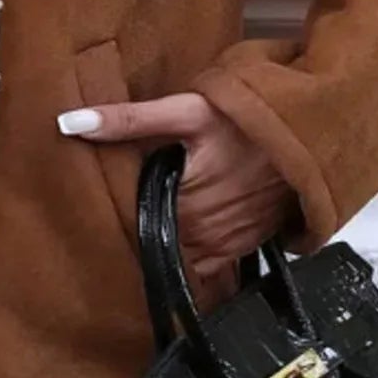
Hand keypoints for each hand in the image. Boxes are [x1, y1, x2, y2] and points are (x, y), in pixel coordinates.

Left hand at [57, 92, 296, 309]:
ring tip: (142, 229)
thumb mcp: (186, 111)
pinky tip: (179, 237)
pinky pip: (206, 266)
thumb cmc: (244, 120)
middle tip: (107, 219)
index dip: (110, 218)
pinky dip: (190, 256)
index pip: (130, 225)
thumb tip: (69, 122)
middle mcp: (200, 232)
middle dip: (133, 231)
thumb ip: (129, 120)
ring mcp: (223, 244)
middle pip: (153, 241)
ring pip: (178, 256)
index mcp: (179, 203)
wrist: (307, 136)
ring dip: (162, 245)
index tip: (90, 213)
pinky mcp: (242, 247)